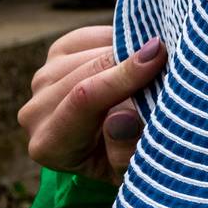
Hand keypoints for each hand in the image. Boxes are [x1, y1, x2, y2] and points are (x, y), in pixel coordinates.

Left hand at [17, 25, 165, 185]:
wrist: (114, 149)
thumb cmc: (128, 160)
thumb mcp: (133, 169)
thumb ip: (126, 151)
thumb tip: (120, 118)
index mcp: (51, 146)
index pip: (84, 101)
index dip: (123, 76)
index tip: (159, 56)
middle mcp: (36, 113)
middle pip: (85, 72)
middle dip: (129, 59)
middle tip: (171, 51)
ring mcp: (42, 82)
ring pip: (86, 53)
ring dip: (124, 49)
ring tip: (158, 54)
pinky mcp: (54, 57)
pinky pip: (85, 37)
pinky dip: (114, 38)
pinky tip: (135, 50)